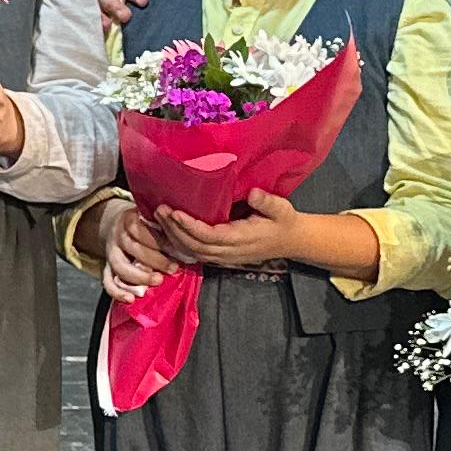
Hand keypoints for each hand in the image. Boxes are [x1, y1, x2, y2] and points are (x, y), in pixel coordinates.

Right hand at [93, 202, 179, 303]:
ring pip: (120, 266)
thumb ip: (166, 225)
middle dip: (155, 259)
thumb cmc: (146, 225)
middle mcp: (117, 236)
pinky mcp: (107, 268)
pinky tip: (130, 299)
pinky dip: (118, 292)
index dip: (159, 240)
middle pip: (132, 247)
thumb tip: (186, 238)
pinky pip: (107, 282)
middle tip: (173, 268)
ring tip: (158, 280)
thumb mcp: (154, 218)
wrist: (121, 228)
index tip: (177, 249)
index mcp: (129, 219)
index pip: (140, 229)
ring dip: (140, 276)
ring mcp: (111, 253)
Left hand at [153, 193, 304, 271]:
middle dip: (175, 230)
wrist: (292, 240)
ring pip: (192, 252)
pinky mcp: (220, 256)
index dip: (190, 227)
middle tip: (159, 210)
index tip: (175, 212)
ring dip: (173, 236)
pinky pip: (195, 253)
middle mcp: (229, 251)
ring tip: (158, 216)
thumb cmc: (283, 221)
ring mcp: (223, 256)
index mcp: (241, 239)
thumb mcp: (281, 209)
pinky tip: (167, 229)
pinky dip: (179, 243)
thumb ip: (267, 202)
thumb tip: (253, 194)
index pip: (210, 236)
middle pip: (195, 246)